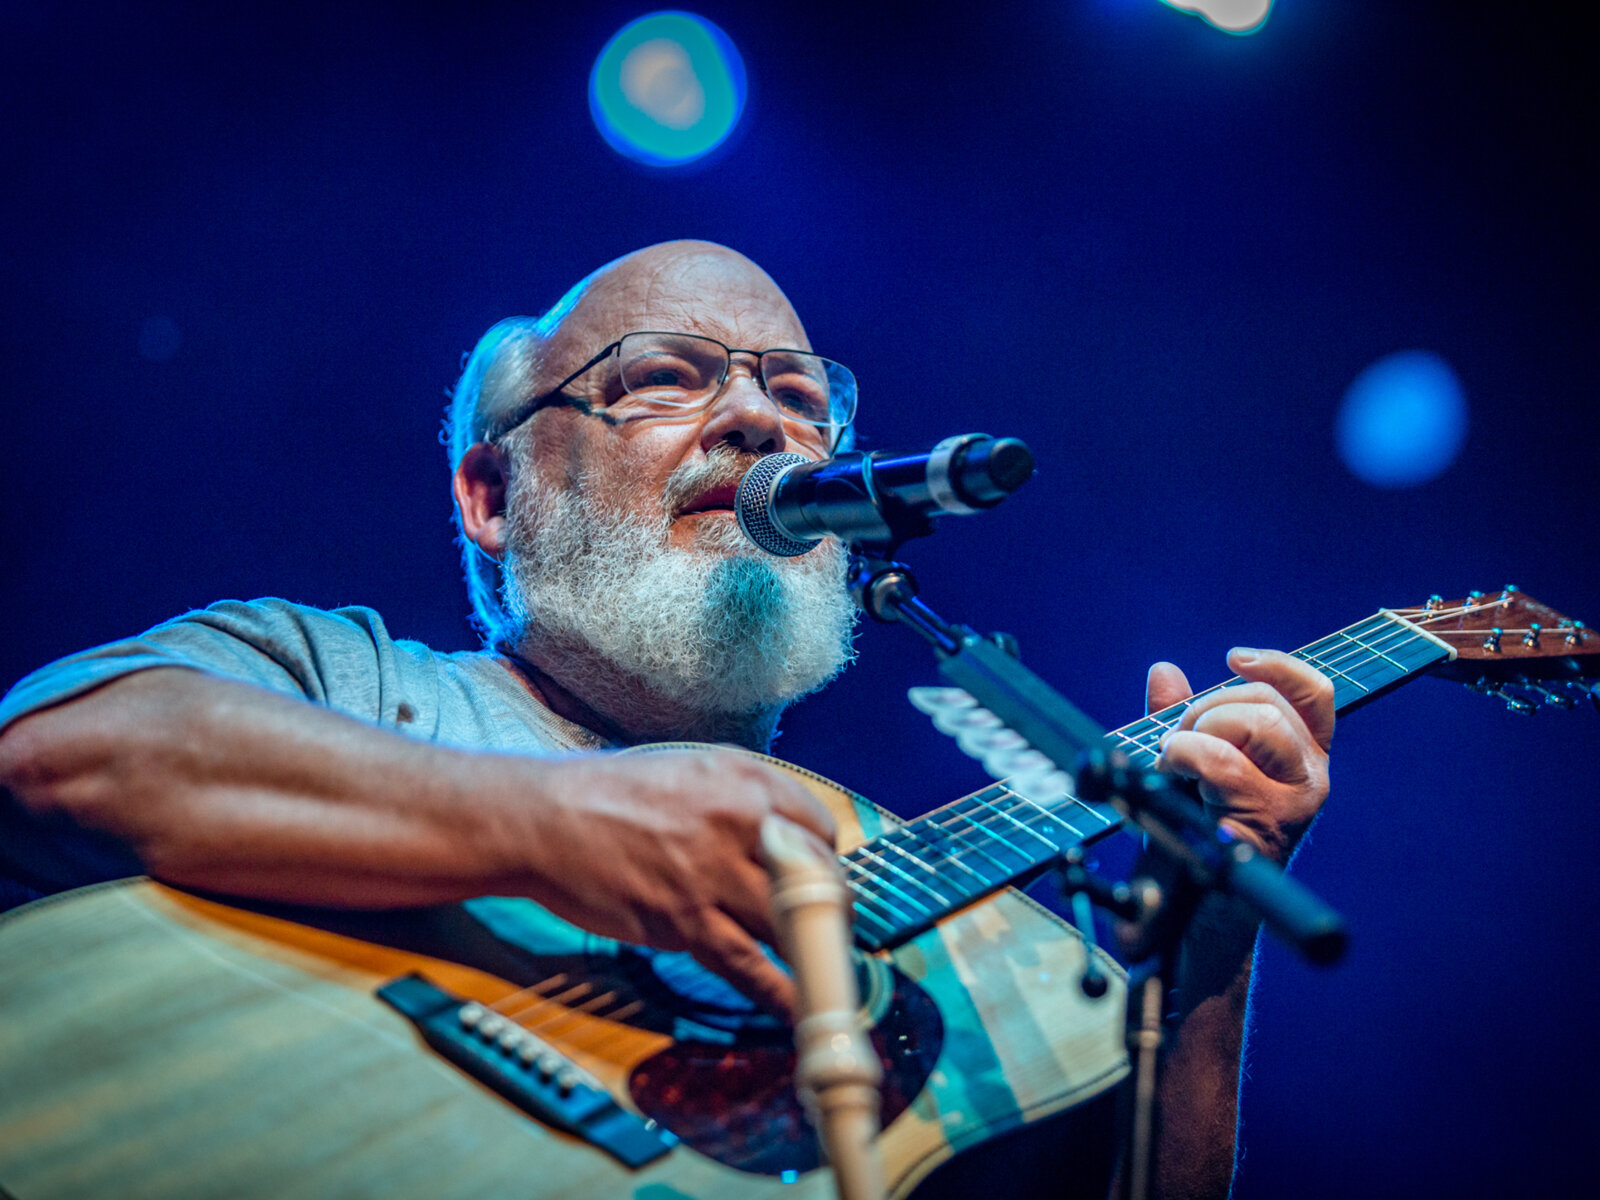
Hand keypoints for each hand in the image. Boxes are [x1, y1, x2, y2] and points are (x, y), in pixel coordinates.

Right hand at [523, 748, 839, 1019]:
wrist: (545, 820)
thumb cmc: (612, 796)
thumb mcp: (690, 772)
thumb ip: (741, 802)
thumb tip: (785, 844)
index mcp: (743, 778)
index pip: (820, 827)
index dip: (825, 861)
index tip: (820, 883)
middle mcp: (739, 820)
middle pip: (818, 877)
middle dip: (829, 911)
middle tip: (826, 930)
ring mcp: (713, 872)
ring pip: (791, 923)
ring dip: (812, 953)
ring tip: (824, 973)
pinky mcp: (685, 919)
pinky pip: (749, 965)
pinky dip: (779, 993)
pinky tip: (796, 1008)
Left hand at [1146, 648, 1333, 863]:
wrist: (1193, 909)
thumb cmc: (1194, 835)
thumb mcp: (1190, 767)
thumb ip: (1184, 719)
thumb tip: (1165, 672)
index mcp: (1302, 758)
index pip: (1314, 695)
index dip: (1276, 666)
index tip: (1233, 658)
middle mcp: (1310, 777)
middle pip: (1267, 703)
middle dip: (1208, 707)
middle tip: (1180, 739)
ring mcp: (1294, 801)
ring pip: (1253, 724)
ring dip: (1197, 731)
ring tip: (1176, 760)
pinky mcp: (1268, 822)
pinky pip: (1221, 763)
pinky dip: (1184, 756)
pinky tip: (1170, 773)